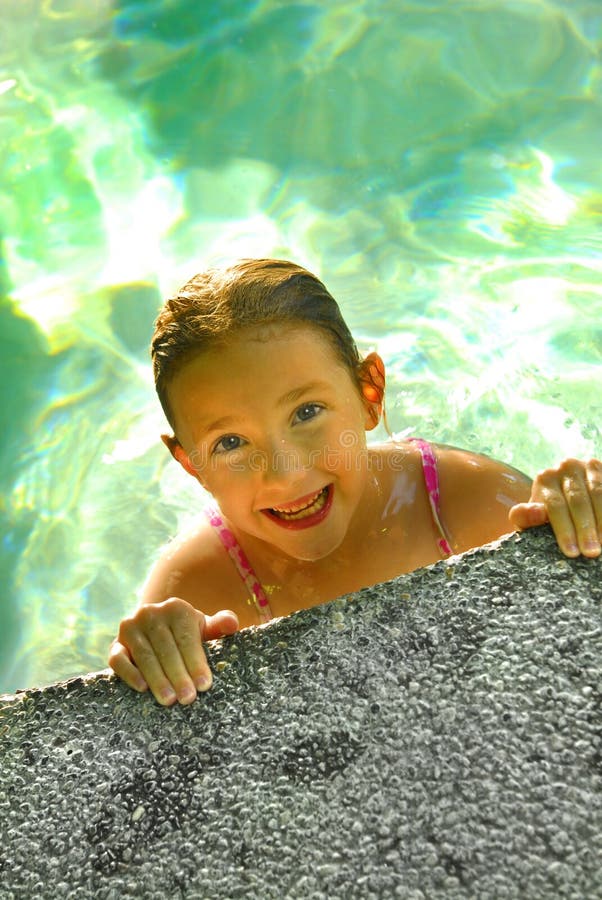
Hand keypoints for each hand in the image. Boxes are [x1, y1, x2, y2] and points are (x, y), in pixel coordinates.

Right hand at [108, 597, 238, 705]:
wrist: (156, 631)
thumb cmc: (186, 634)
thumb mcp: (203, 628)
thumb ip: (219, 625)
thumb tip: (232, 624)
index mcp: (176, 608)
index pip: (186, 638)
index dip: (196, 662)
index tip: (204, 685)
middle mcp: (150, 613)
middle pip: (166, 649)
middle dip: (179, 676)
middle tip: (188, 699)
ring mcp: (130, 627)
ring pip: (145, 656)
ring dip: (158, 679)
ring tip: (170, 700)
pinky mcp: (115, 643)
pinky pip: (119, 659)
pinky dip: (129, 673)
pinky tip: (142, 688)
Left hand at [509, 457, 601, 557]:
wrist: (569, 495)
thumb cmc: (549, 514)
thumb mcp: (532, 517)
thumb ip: (525, 517)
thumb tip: (537, 512)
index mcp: (546, 478)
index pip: (555, 505)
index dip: (564, 530)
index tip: (571, 552)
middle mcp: (566, 467)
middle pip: (577, 501)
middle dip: (585, 529)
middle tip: (591, 553)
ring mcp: (587, 466)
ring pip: (597, 494)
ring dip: (601, 522)